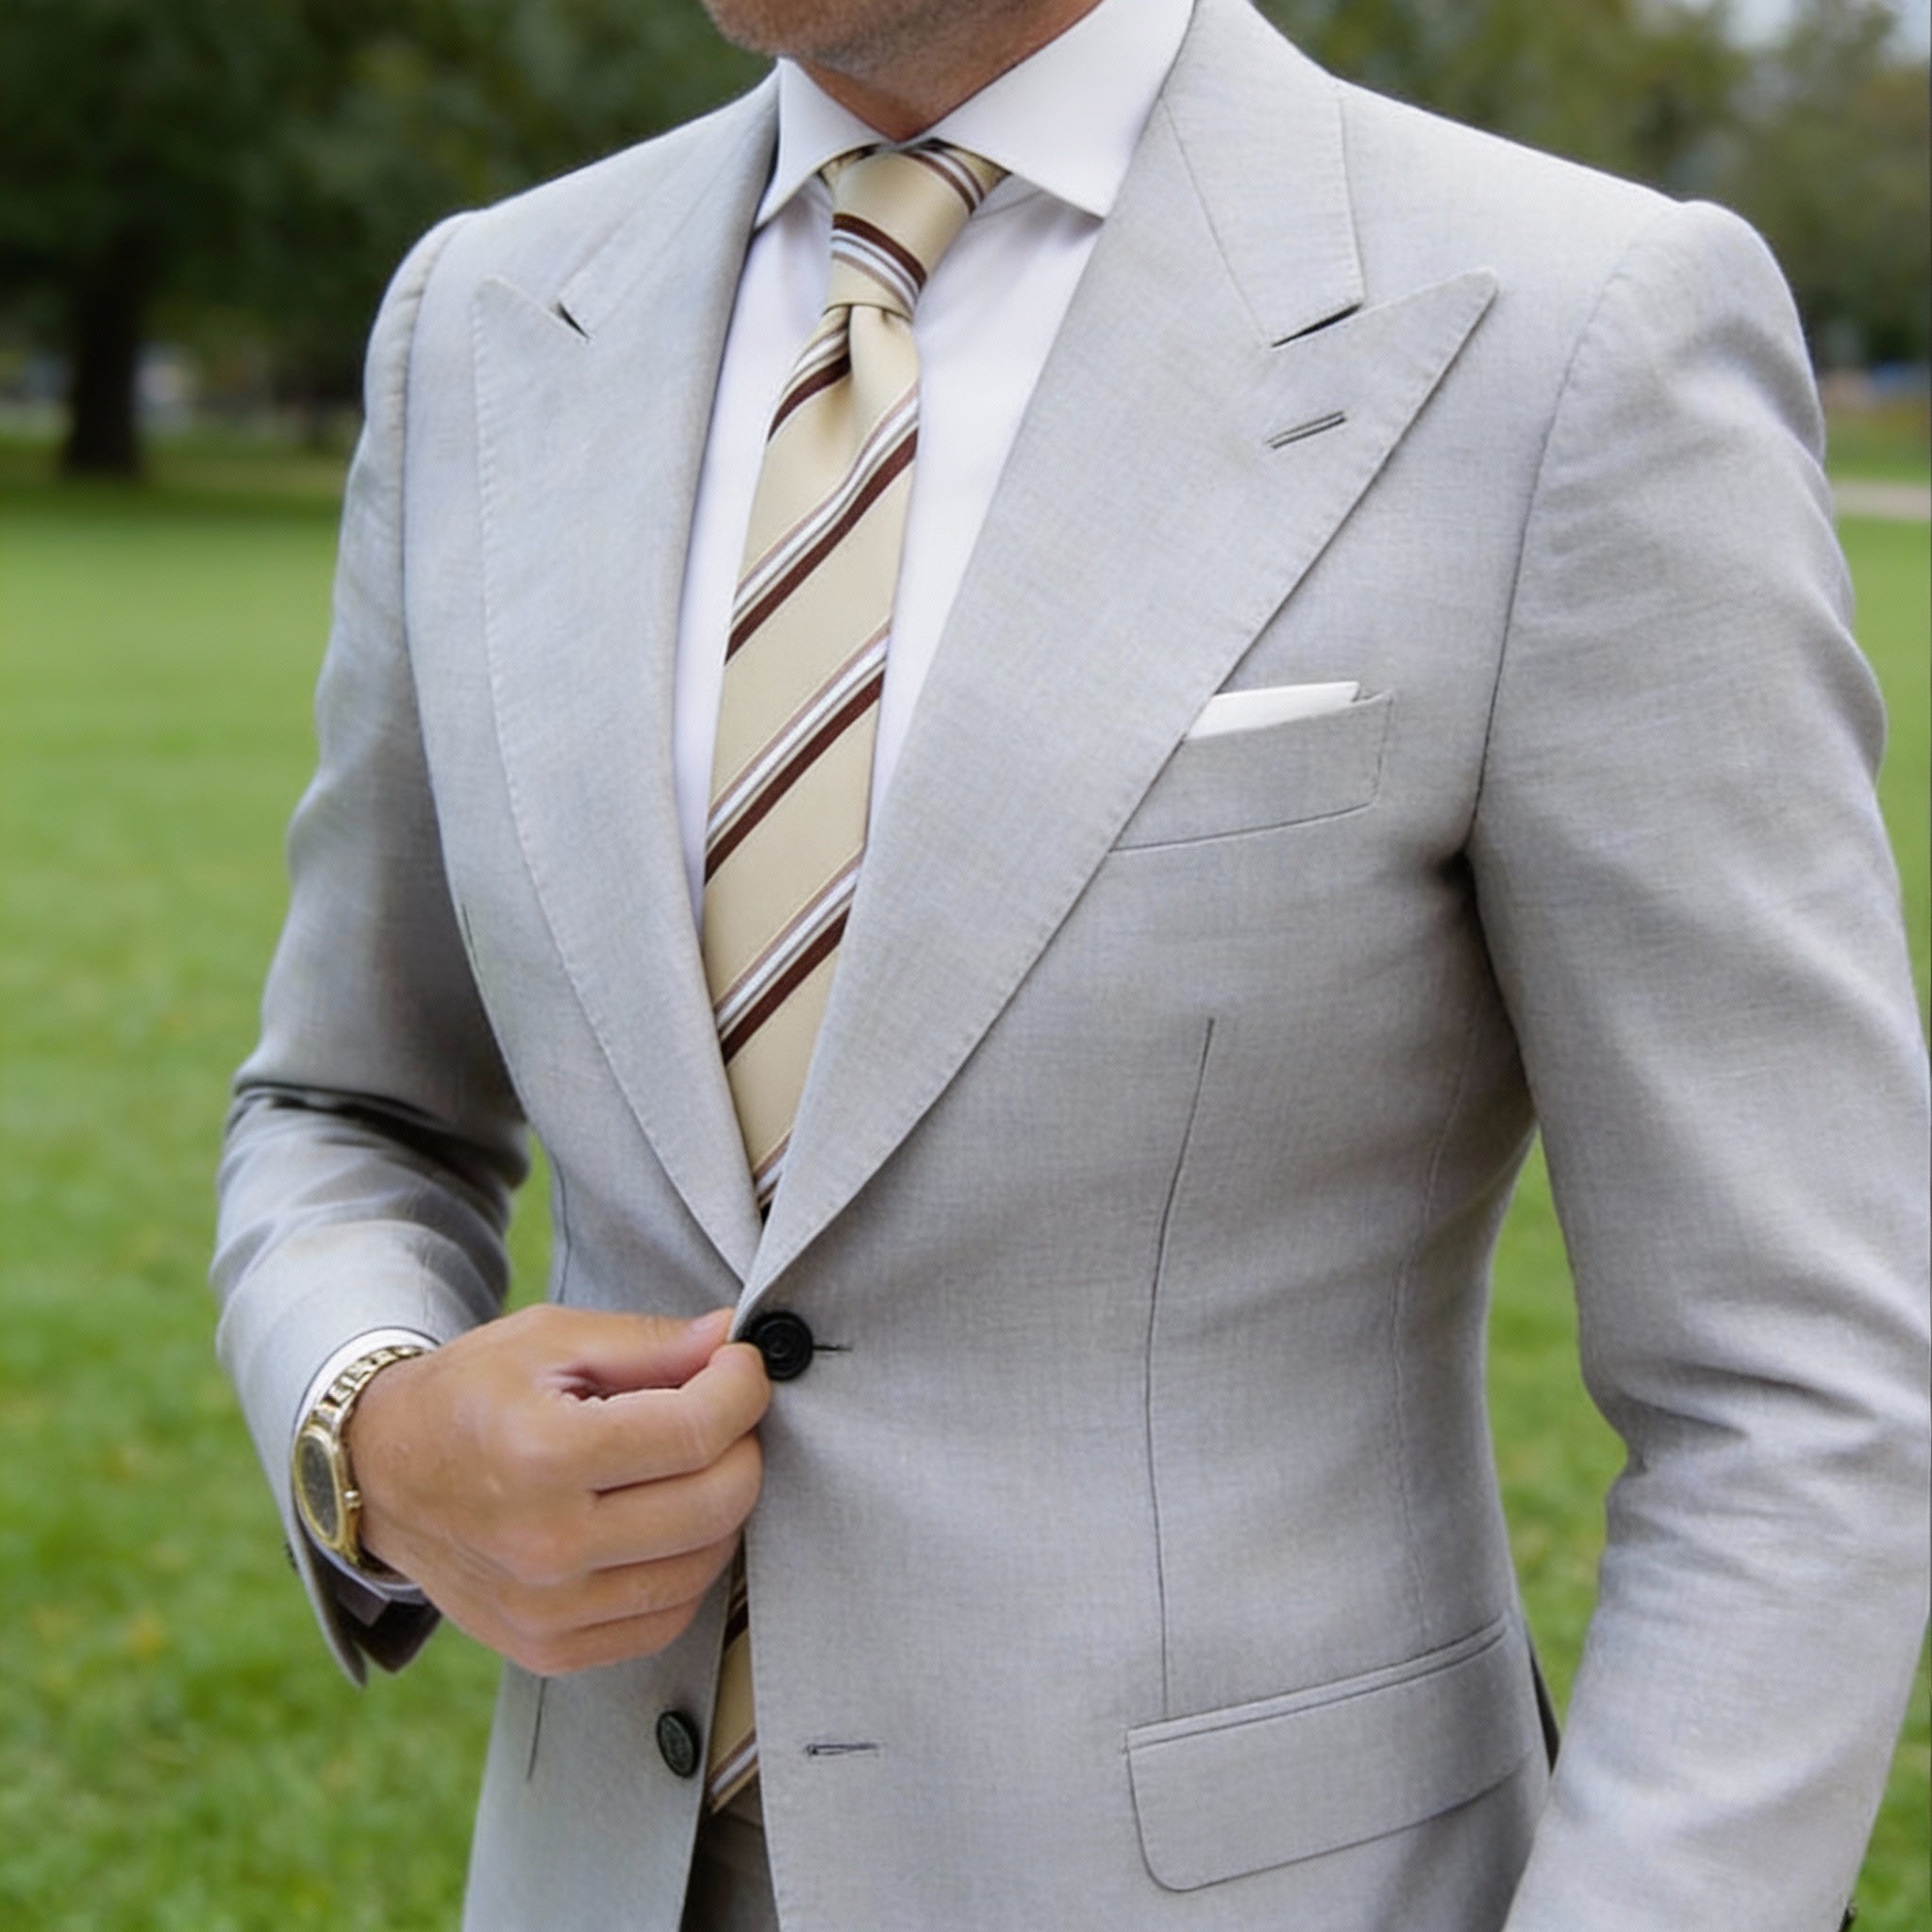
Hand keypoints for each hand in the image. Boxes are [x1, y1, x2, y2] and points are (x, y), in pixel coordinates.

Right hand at [345, 1304, 768, 1674]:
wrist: (382, 1475)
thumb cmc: (469, 1396)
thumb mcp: (549, 1339)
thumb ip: (650, 1342)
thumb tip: (732, 1338)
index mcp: (543, 1455)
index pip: (697, 1431)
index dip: (741, 1388)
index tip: (739, 1364)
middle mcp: (546, 1545)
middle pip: (715, 1504)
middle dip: (743, 1445)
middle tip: (722, 1411)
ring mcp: (549, 1611)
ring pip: (703, 1566)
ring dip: (722, 1507)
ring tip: (691, 1463)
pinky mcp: (551, 1650)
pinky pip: (667, 1619)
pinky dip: (686, 1566)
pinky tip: (664, 1521)